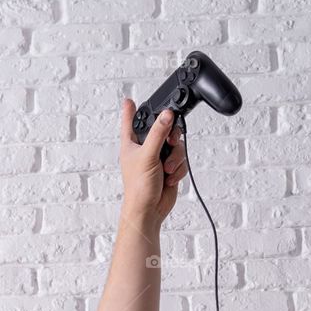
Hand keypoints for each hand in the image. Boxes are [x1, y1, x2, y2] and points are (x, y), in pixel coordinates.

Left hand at [119, 99, 188, 223]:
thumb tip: (167, 115)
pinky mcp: (170, 168)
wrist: (149, 211)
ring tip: (166, 170)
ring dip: (175, 158)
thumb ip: (158, 133)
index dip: (130, 110)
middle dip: (171, 137)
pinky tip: (170, 178)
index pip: (131, 121)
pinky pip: (181, 159)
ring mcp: (158, 158)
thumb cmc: (139, 188)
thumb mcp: (148, 156)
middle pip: (164, 128)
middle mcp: (145, 148)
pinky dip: (178, 168)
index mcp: (132, 144)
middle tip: (170, 142)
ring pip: (176, 145)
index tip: (129, 99)